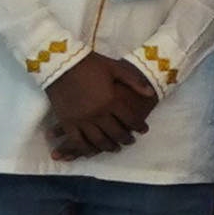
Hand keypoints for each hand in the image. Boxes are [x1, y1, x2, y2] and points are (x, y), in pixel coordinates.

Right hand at [41, 54, 156, 158]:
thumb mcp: (115, 68)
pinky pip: (77, 140)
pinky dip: (86, 148)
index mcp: (111, 100)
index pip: (130, 119)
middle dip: (125, 139)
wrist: (62, 63)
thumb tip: (151, 93)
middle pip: (115, 133)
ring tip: (115, 148)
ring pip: (98, 140)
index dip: (139, 126)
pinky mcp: (67, 122)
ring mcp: (81, 119)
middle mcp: (97, 113)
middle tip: (130, 141)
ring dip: (108, 147)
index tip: (144, 130)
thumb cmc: (90, 64)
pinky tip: (92, 151)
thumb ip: (134, 82)